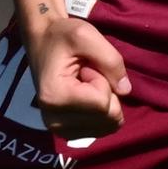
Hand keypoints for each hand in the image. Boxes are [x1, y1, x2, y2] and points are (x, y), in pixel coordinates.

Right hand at [28, 10, 130, 140]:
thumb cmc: (62, 36)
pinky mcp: (67, 132)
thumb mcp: (87, 36)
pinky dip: (102, 111)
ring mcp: (59, 130)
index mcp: (55, 97)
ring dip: (104, 101)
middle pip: (107, 117)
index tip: (85, 67)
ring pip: (108, 125)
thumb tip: (125, 90)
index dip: (104, 80)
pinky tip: (85, 95)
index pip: (103, 103)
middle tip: (86, 75)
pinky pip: (103, 128)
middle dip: (106, 92)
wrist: (42, 42)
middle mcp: (54, 120)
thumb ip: (111, 60)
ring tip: (85, 84)